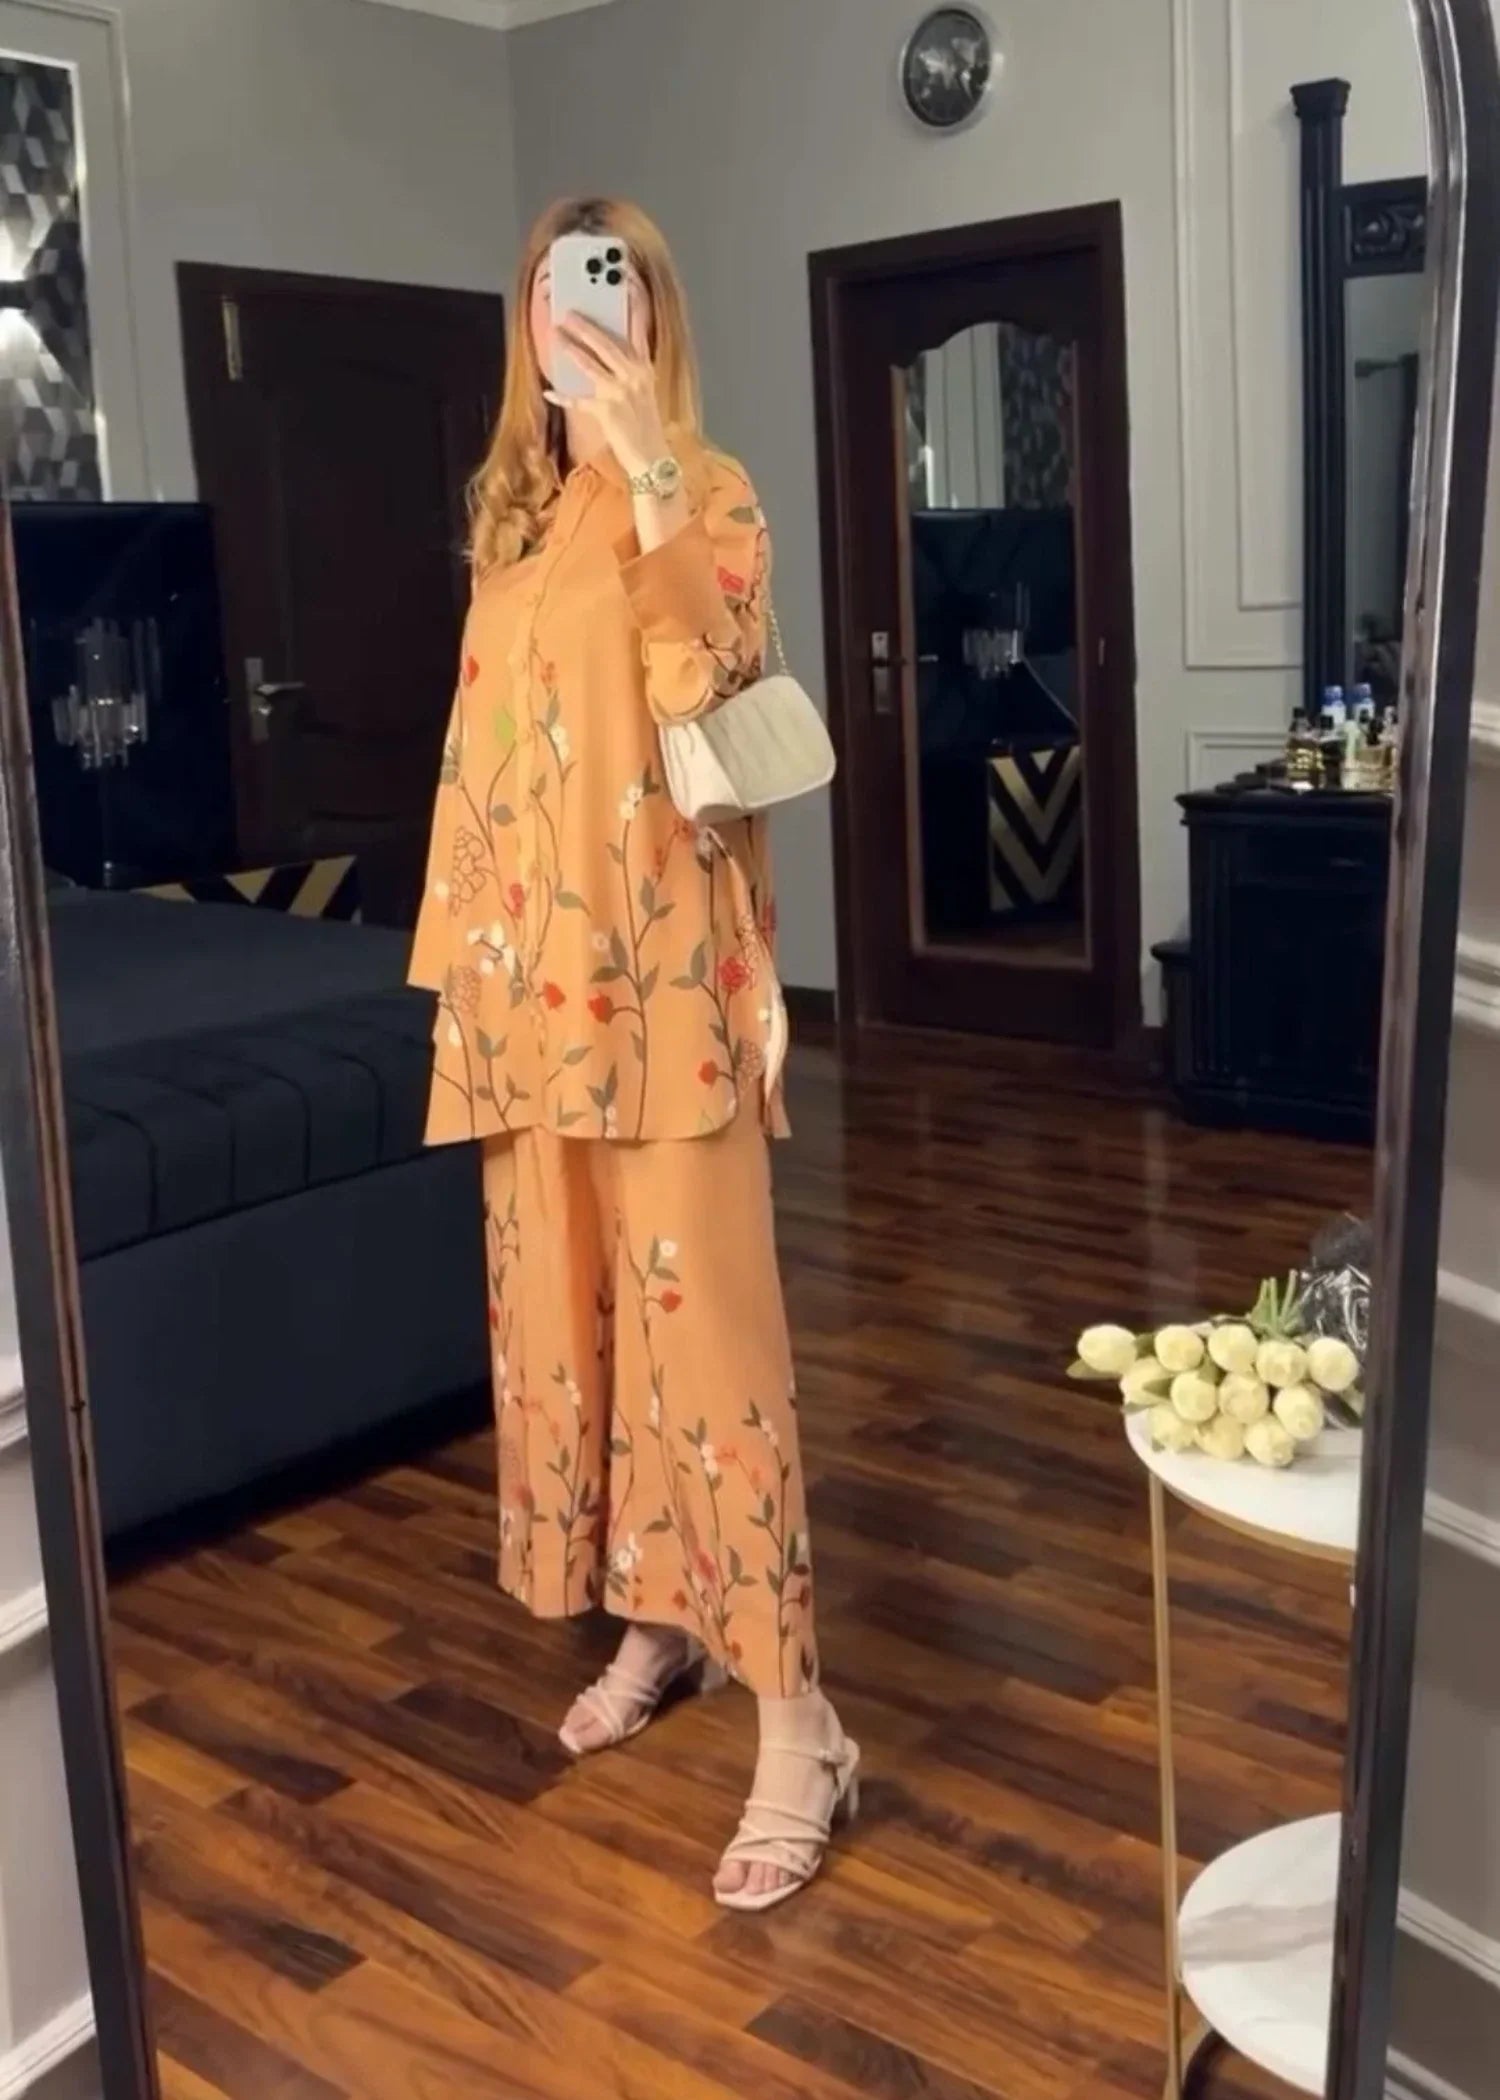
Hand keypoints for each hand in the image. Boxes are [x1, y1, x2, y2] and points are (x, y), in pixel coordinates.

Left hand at [547, 309, 667, 478]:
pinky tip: (550, 391)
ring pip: (590, 365)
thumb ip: (630, 369)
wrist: (652, 457)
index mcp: (645, 369)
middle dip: (585, 326)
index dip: (632, 306)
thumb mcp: (644, 391)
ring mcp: (619, 394)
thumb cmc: (646, 425)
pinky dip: (564, 397)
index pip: (638, 330)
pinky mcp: (606, 412)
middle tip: (569, 313)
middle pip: (606, 343)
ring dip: (570, 349)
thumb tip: (607, 353)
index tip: (624, 284)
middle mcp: (634, 376)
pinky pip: (579, 400)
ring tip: (556, 335)